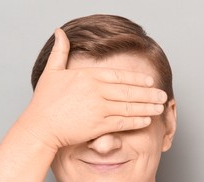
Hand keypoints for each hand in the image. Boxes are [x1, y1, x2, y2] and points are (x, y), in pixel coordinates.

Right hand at [18, 29, 166, 150]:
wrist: (40, 126)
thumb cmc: (45, 100)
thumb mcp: (52, 71)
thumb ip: (60, 52)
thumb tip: (60, 32)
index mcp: (89, 76)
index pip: (120, 75)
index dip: (137, 78)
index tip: (150, 81)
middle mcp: (97, 91)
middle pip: (129, 91)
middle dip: (149, 94)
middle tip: (163, 95)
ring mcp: (99, 108)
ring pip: (129, 107)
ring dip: (147, 107)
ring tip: (160, 108)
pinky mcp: (99, 125)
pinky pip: (122, 122)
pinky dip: (136, 121)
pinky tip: (147, 120)